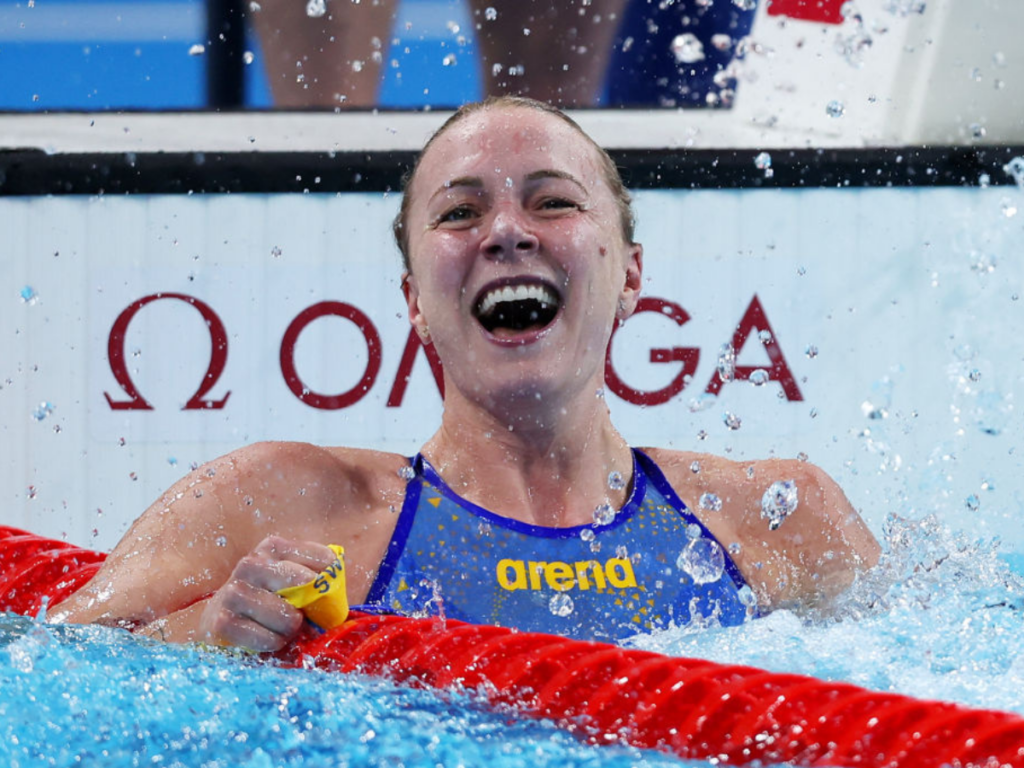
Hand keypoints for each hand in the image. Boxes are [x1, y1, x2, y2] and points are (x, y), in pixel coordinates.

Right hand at [198, 535, 337, 651]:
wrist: (220, 619)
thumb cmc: (268, 600)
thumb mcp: (291, 581)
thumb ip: (316, 578)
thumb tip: (336, 585)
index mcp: (271, 548)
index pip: (321, 557)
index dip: (330, 578)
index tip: (328, 588)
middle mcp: (250, 564)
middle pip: (303, 582)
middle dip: (309, 605)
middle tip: (302, 615)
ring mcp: (233, 592)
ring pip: (287, 616)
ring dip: (291, 629)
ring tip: (282, 629)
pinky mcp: (222, 623)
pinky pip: (267, 639)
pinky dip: (274, 643)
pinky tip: (266, 639)